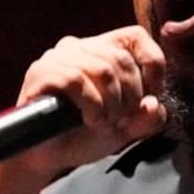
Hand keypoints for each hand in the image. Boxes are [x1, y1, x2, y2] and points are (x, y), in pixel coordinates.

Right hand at [4, 26, 167, 179]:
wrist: (49, 157)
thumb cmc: (87, 135)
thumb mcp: (128, 126)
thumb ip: (148, 117)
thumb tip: (152, 104)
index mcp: (102, 49)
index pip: (135, 36)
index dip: (152, 63)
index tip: (153, 94)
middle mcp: (79, 46)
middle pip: (121, 59)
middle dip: (130, 96)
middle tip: (122, 120)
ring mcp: (57, 57)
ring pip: (102, 69)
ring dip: (111, 104)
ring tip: (105, 123)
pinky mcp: (41, 72)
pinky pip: (76, 80)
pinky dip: (91, 105)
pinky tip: (91, 121)